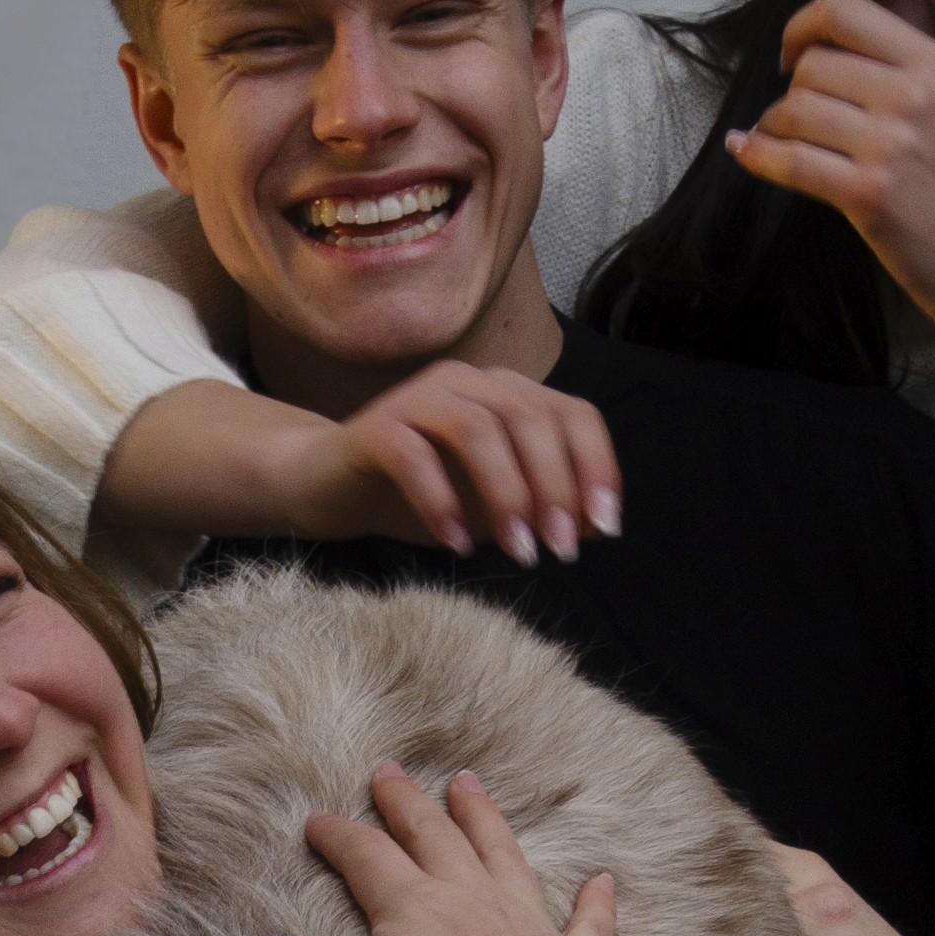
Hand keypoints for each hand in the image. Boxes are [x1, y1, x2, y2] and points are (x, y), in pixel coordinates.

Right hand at [260, 766, 625, 935]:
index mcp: (418, 912)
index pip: (368, 858)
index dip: (339, 836)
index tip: (317, 819)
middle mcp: (478, 907)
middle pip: (437, 839)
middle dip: (408, 805)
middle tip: (389, 772)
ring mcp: (534, 934)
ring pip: (506, 858)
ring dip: (485, 820)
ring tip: (470, 786)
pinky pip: (591, 926)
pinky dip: (597, 902)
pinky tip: (603, 880)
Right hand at [284, 360, 623, 563]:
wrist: (330, 489)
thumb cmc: (421, 497)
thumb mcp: (494, 509)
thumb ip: (542, 508)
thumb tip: (596, 523)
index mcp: (506, 393)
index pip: (572, 414)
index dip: (596, 467)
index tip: (604, 528)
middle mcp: (468, 382)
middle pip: (530, 420)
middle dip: (554, 489)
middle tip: (558, 551)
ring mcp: (420, 398)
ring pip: (478, 432)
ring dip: (505, 497)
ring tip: (518, 553)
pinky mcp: (377, 426)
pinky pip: (415, 457)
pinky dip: (441, 503)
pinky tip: (455, 544)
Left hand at [725, 0, 934, 570]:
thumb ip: (902, 98)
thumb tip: (817, 76)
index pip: (851, 4)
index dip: (807, 22)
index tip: (793, 55)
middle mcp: (923, 93)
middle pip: (812, 57)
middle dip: (788, 90)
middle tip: (786, 125)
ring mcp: (899, 140)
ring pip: (796, 107)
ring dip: (778, 132)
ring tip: (781, 160)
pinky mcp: (874, 190)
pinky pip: (790, 155)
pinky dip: (762, 157)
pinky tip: (752, 163)